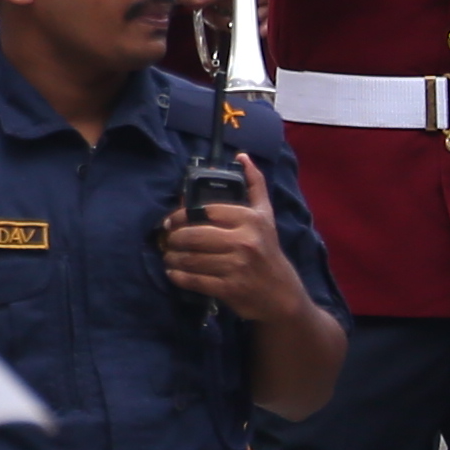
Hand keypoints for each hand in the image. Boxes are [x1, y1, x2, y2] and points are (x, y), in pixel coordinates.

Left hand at [156, 161, 307, 321]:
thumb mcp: (265, 216)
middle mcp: (244, 242)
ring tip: (168, 256)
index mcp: (250, 220)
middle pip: (193, 235)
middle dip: (172, 238)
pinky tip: (174, 273)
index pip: (204, 211)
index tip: (171, 221)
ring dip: (172, 258)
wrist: (283, 294)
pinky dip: (178, 276)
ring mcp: (236, 267)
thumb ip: (254, 185)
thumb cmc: (269, 250)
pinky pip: (193, 280)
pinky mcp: (229, 289)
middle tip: (167, 240)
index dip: (181, 216)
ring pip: (190, 258)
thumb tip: (242, 155)